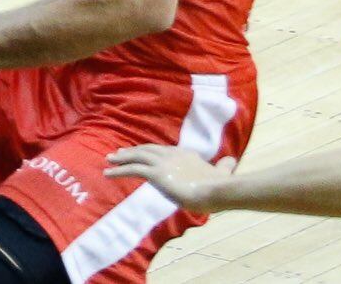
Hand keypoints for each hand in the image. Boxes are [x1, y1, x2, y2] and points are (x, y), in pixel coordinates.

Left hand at [106, 146, 234, 211]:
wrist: (216, 190)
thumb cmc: (220, 185)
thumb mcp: (223, 172)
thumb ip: (225, 166)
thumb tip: (233, 161)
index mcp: (185, 153)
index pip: (163, 151)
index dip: (150, 152)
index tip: (141, 153)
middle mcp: (171, 154)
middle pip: (146, 150)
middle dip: (131, 151)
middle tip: (117, 153)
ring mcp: (163, 163)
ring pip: (136, 157)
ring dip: (121, 158)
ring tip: (109, 161)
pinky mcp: (156, 174)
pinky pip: (132, 169)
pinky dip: (118, 170)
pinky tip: (107, 173)